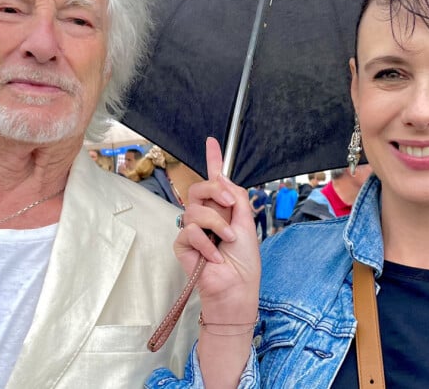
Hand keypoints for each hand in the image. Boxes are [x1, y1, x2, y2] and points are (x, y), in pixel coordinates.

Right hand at [175, 137, 259, 319]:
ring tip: (226, 241)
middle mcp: (206, 215)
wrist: (237, 287)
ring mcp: (192, 230)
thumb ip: (234, 196)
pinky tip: (214, 256)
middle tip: (228, 205)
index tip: (212, 141)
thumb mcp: (246, 222)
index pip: (214, 180)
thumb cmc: (244, 260)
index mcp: (222, 208)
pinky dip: (206, 243)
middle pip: (199, 189)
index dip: (212, 159)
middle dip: (213, 192)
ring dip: (216, 224)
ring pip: (195, 209)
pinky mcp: (182, 245)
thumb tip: (220, 177)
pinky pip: (189, 231)